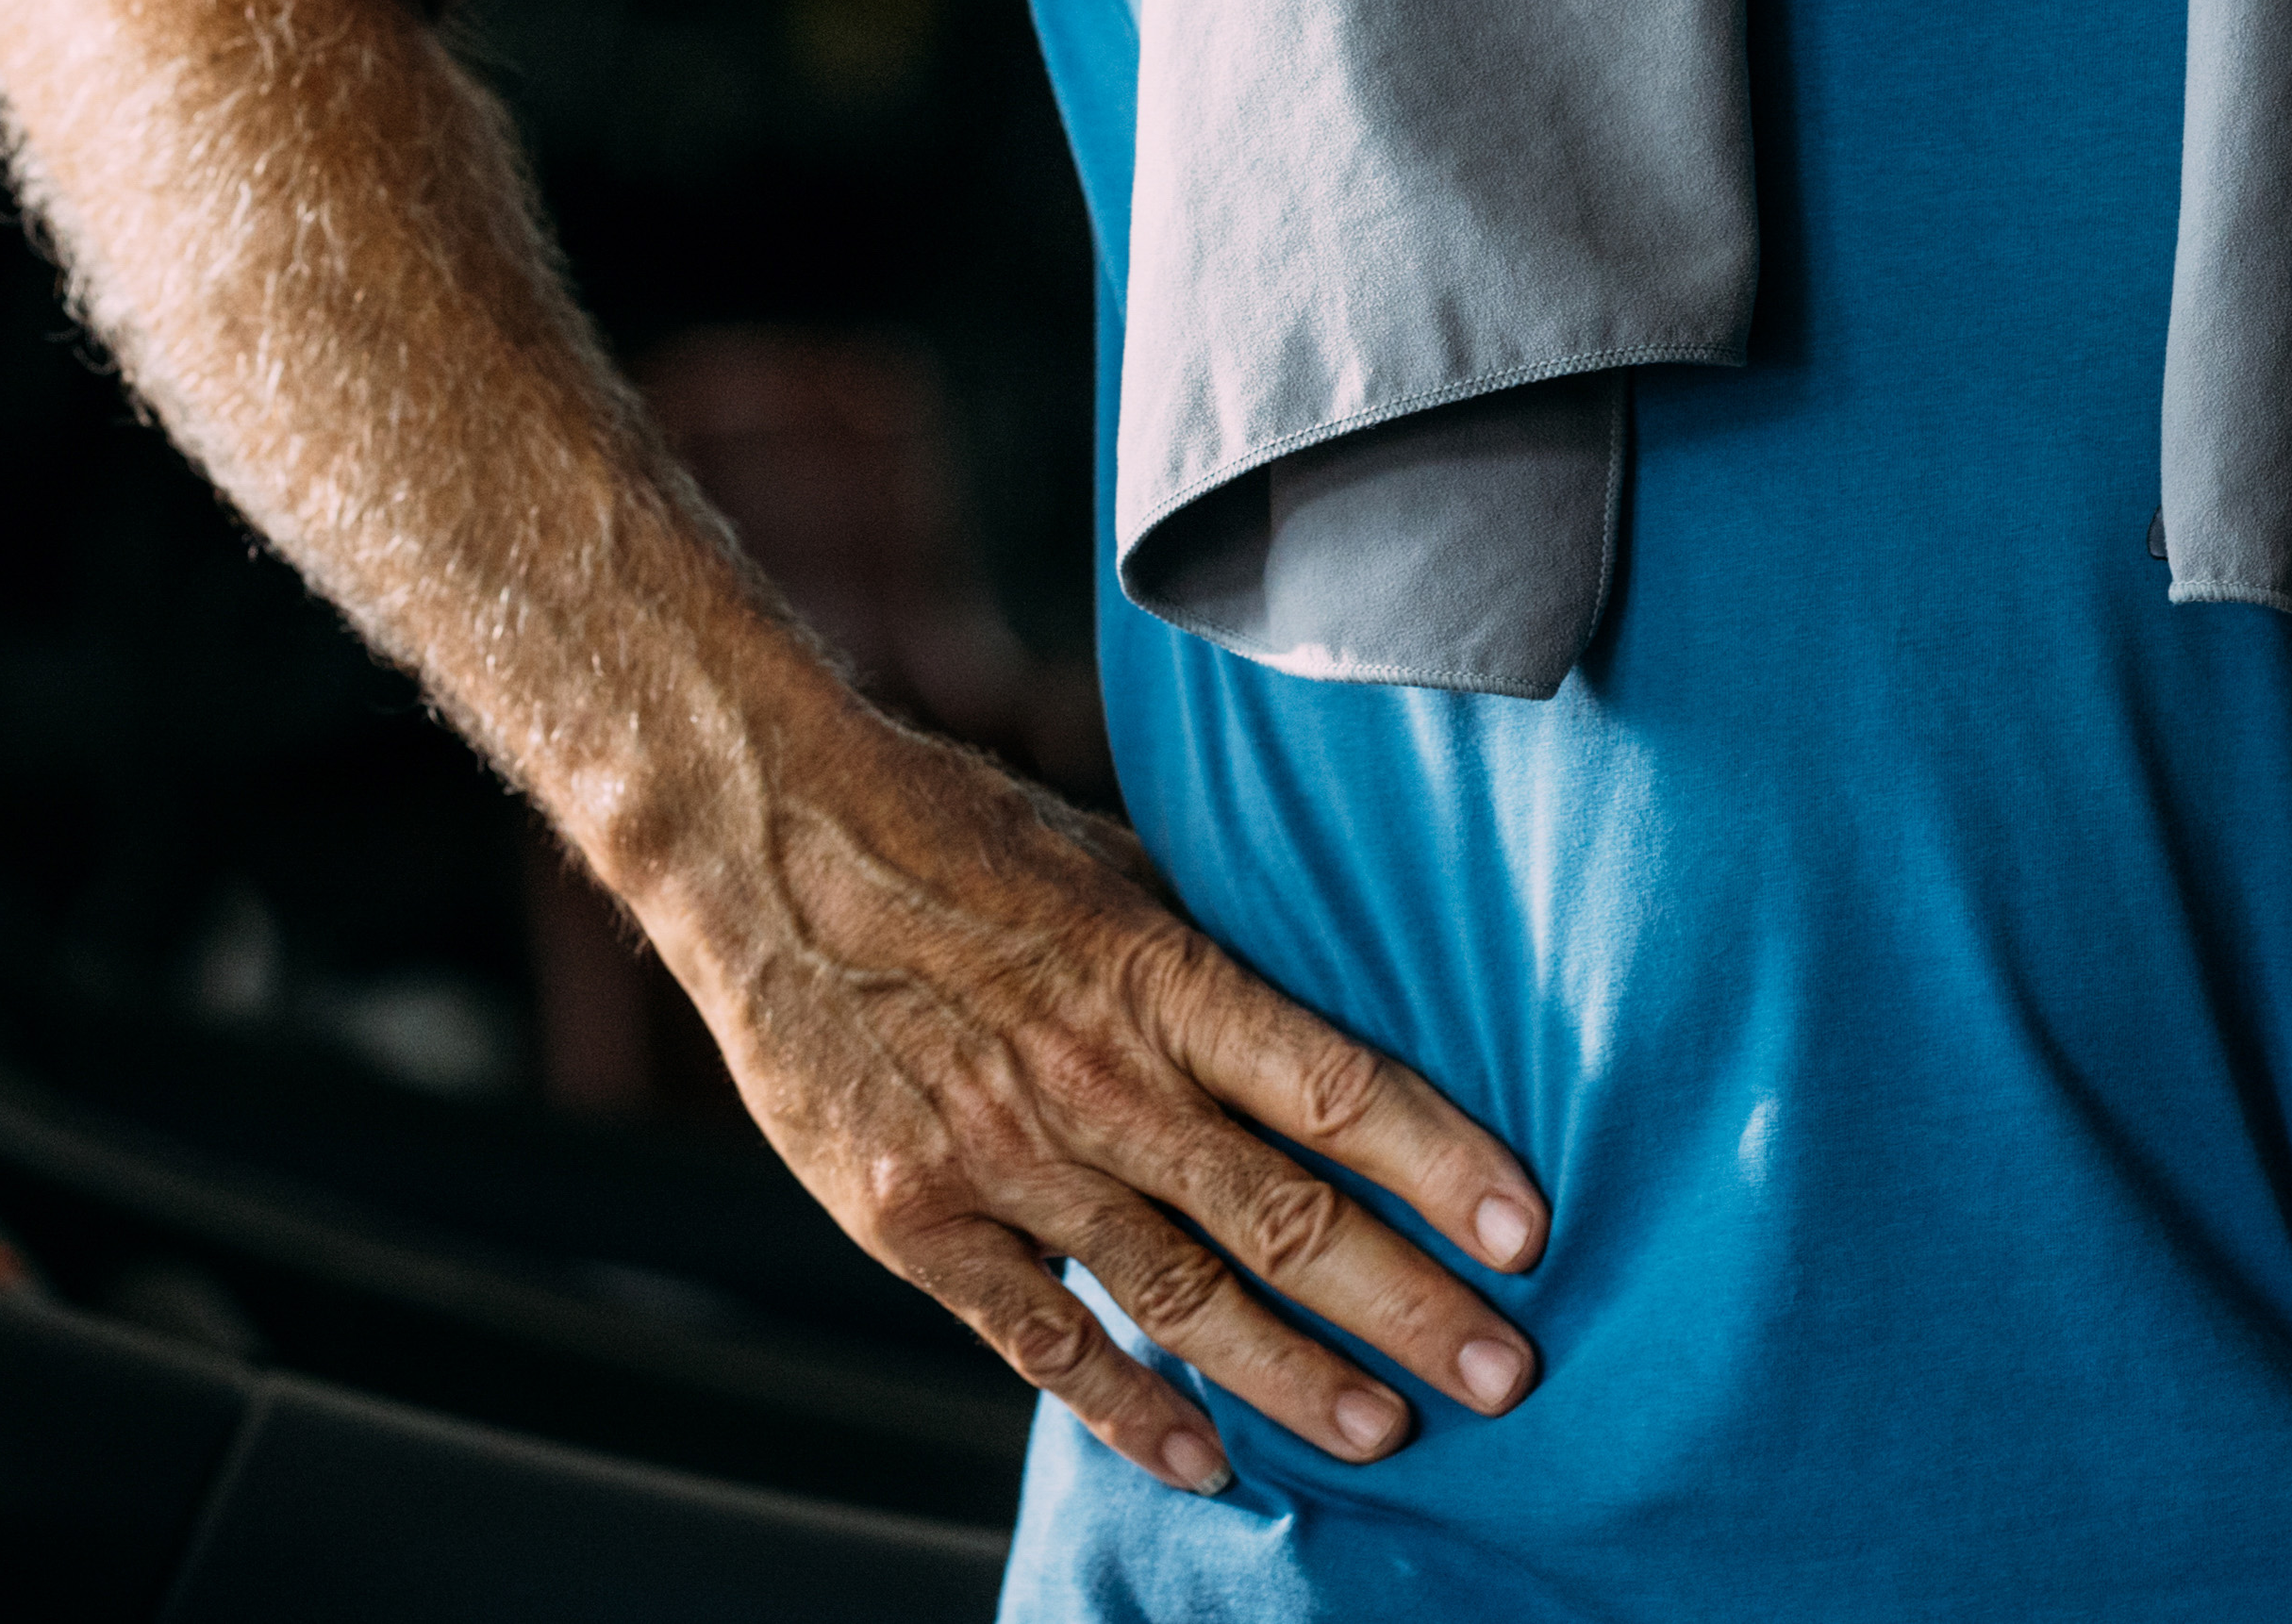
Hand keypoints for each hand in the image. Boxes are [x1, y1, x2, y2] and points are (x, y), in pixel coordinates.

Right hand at [634, 708, 1547, 1493]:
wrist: (766, 839)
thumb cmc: (951, 834)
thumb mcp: (1108, 862)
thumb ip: (1202, 956)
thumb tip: (1317, 1008)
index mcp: (1160, 975)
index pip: (1334, 1086)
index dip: (1439, 1164)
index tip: (1525, 1232)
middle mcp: (1096, 1076)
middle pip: (1283, 1216)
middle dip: (1407, 1304)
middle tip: (1502, 1374)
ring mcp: (1003, 1156)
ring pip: (1178, 1292)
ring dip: (1293, 1375)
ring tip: (1386, 1431)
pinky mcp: (916, 1217)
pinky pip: (1038, 1338)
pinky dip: (1125, 1407)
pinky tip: (1201, 1458)